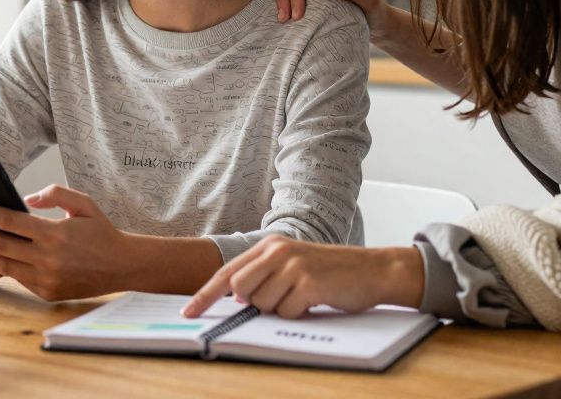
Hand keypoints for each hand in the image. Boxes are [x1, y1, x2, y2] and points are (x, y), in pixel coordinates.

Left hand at [0, 185, 135, 300]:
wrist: (122, 266)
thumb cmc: (101, 232)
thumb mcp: (83, 203)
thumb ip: (55, 194)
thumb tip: (27, 198)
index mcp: (54, 233)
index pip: (9, 220)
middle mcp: (47, 258)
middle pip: (0, 244)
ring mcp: (46, 278)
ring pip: (5, 264)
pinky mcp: (47, 292)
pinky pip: (18, 277)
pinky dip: (2, 267)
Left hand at [181, 236, 424, 318]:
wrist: (373, 270)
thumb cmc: (330, 274)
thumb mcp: (292, 267)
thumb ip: (264, 277)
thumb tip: (236, 298)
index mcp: (270, 246)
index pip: (227, 272)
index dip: (205, 294)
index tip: (188, 313)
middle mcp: (277, 251)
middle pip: (241, 290)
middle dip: (257, 303)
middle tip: (285, 298)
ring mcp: (293, 265)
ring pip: (263, 304)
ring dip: (282, 309)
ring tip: (304, 296)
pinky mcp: (309, 282)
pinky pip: (287, 312)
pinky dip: (299, 314)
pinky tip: (315, 300)